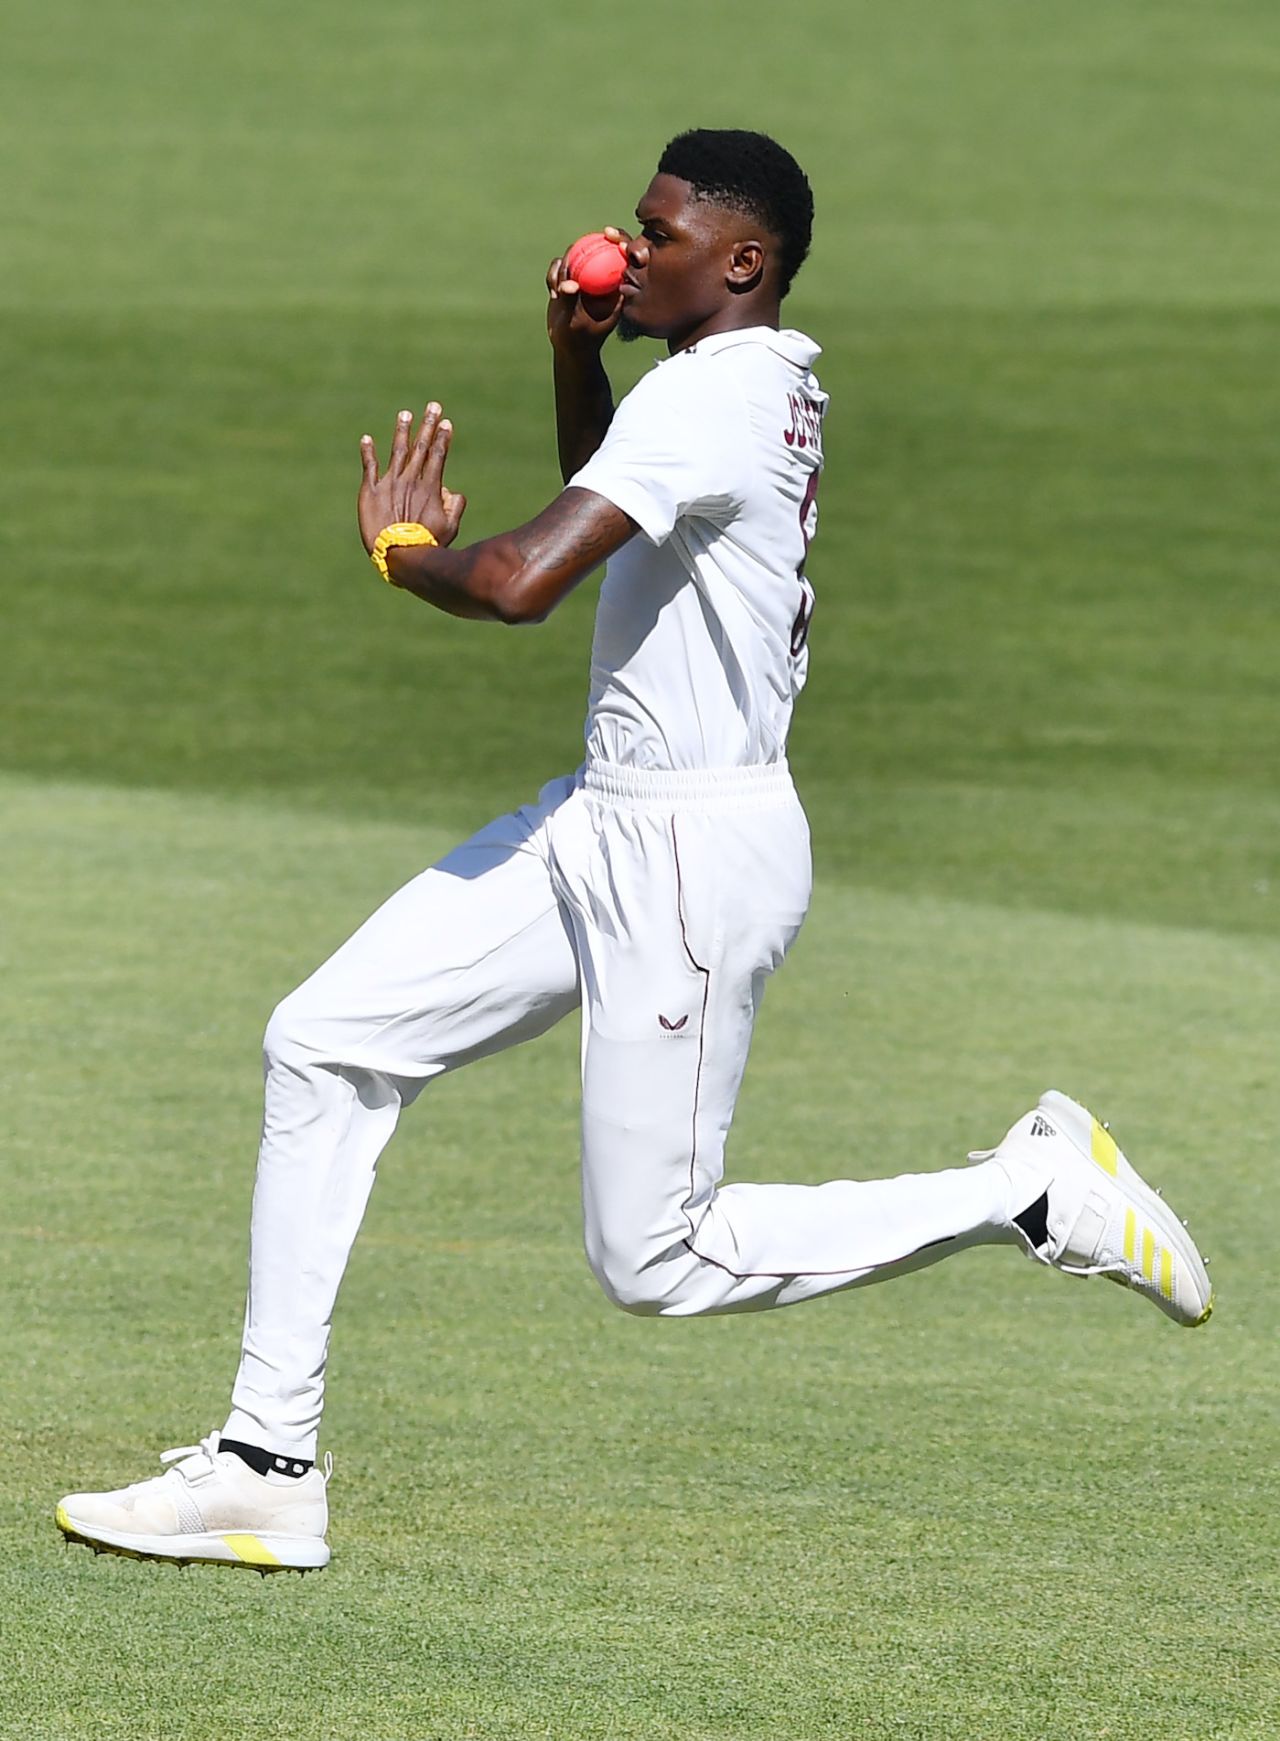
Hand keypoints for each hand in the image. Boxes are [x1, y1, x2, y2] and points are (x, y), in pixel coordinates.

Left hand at [358, 403, 467, 553]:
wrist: (399, 553)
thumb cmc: (428, 544)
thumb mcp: (450, 527)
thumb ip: (455, 506)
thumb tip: (451, 491)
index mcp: (430, 487)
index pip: (438, 455)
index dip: (442, 438)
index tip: (446, 422)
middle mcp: (410, 479)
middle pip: (421, 447)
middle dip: (428, 425)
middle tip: (433, 406)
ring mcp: (390, 483)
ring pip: (397, 450)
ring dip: (402, 431)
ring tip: (405, 414)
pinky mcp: (371, 491)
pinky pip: (369, 466)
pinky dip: (368, 452)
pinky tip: (366, 439)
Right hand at [546, 226, 630, 356]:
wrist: (570, 349)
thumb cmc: (580, 339)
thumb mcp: (576, 322)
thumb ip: (571, 300)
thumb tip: (569, 284)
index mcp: (615, 286)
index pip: (622, 257)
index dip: (621, 241)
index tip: (611, 238)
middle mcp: (600, 279)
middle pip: (596, 249)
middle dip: (587, 245)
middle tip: (574, 249)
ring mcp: (583, 280)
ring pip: (574, 258)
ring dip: (564, 266)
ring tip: (560, 289)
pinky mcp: (568, 281)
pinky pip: (559, 269)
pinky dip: (554, 274)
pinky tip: (553, 290)